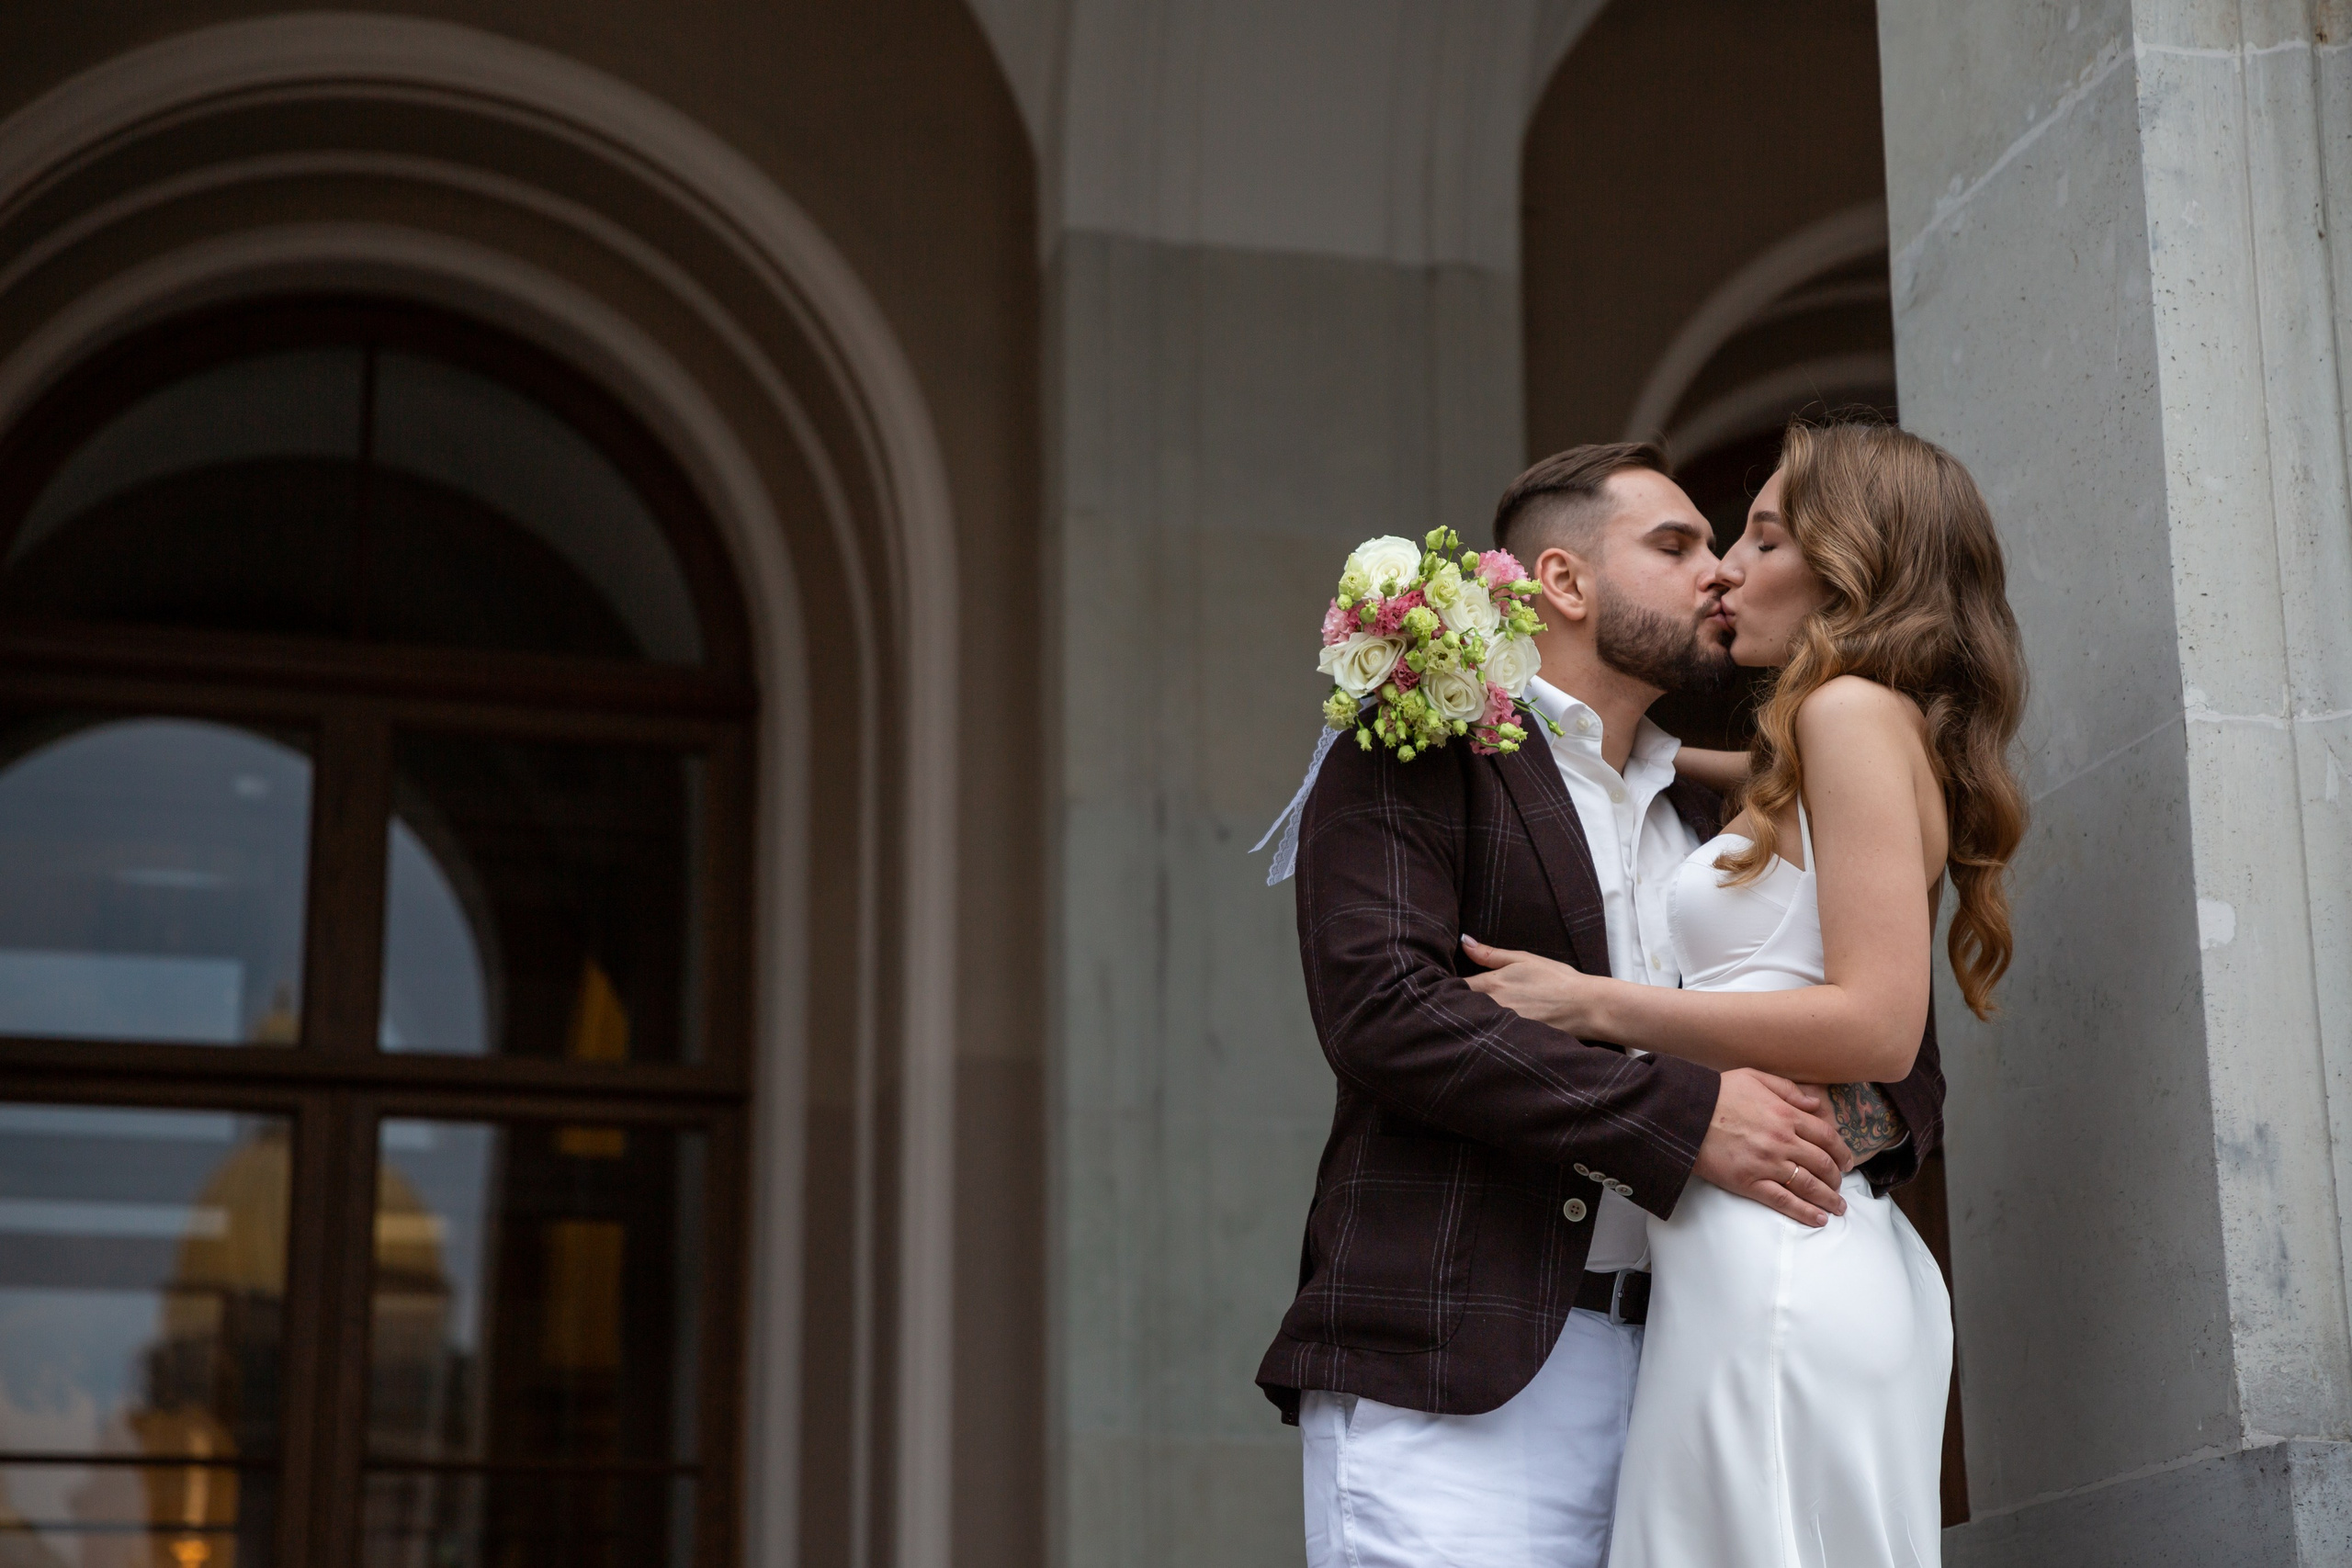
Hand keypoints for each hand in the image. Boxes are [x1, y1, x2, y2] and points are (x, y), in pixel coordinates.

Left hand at [1460, 935, 1596, 1030]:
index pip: (1454, 988)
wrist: (1586, 1007)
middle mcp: (1492, 1008)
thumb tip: (1464, 941)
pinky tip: (1491, 1034)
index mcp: (1491, 985)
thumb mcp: (1523, 959)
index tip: (1444, 988)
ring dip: (1471, 1020)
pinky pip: (1491, 1038)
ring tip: (1471, 1019)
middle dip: (1456, 1006)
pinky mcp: (1513, 1043)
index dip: (1447, 988)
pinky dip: (1487, 1035)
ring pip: (1475, 1024)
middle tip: (1452, 1004)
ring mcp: (1502, 1027)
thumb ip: (1489, 953)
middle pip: (1461, 1009)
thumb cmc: (1557, 979)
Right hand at [1693, 1069, 1855, 1225]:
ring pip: (1809, 1186)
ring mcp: (1768, 1164)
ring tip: (1838, 1208)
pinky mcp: (1750, 1183)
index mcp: (1786, 1115)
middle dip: (1837, 1177)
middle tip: (1841, 1184)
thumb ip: (1788, 1090)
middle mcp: (1783, 1141)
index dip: (1842, 1151)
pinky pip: (1785, 1202)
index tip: (1847, 1161)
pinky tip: (1819, 1219)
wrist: (1685, 1113)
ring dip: (1829, 1199)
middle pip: (1823, 1164)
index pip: (1826, 1136)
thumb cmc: (1718, 1093)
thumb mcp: (1755, 1077)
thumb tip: (1815, 1103)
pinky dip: (1805, 1213)